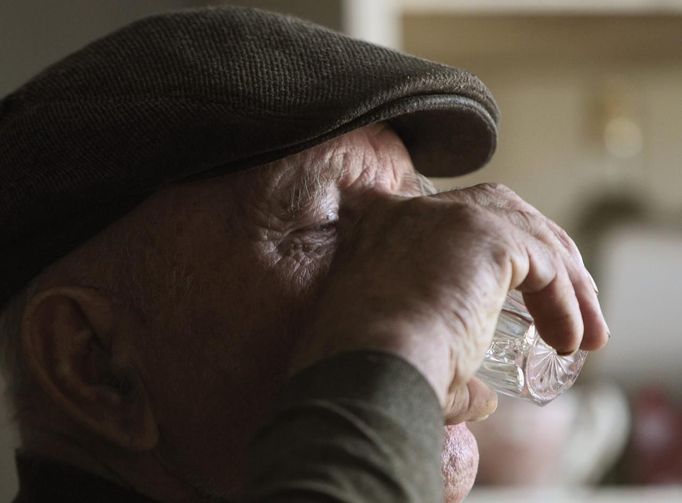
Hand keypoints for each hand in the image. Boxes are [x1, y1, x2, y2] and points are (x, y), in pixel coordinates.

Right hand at [291, 183, 608, 420]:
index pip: (447, 214)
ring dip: (566, 280)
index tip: (518, 283)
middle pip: (498, 208)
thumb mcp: (403, 359)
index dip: (489, 241)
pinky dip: (565, 301)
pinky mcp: (485, 235)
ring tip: (587, 330)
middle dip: (540, 250)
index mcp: (381, 227)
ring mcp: (449, 216)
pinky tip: (569, 340)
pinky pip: (544, 264)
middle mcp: (413, 210)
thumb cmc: (372, 376)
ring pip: (528, 231)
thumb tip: (483, 400)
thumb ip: (447, 373)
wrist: (366, 372)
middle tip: (569, 300)